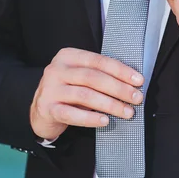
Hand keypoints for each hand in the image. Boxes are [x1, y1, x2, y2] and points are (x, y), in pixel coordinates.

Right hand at [30, 48, 144, 139]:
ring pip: (85, 95)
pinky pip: (72, 114)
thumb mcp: (80, 77)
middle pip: (93, 77)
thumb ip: (100, 75)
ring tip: (127, 112)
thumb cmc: (68, 91)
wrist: (40, 110)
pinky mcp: (47, 108)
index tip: (138, 81)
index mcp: (68, 56)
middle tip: (136, 98)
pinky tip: (105, 121)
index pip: (99, 61)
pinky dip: (90, 118)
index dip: (121, 71)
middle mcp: (57, 69)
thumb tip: (132, 84)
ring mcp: (50, 89)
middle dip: (119, 88)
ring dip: (110, 104)